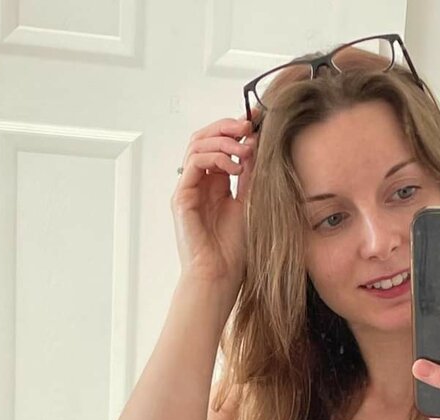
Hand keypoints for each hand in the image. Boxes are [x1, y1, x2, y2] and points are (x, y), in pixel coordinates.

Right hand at [170, 107, 261, 286]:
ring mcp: (188, 188)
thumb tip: (258, 145)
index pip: (218, 144)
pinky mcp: (182, 197)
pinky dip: (214, 158)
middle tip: (248, 126)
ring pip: (197, 145)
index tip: (257, 124)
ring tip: (245, 150)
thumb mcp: (251, 203)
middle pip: (204, 138)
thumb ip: (251, 177)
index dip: (235, 130)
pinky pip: (194, 163)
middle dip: (226, 127)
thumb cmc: (235, 250)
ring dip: (223, 141)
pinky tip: (235, 168)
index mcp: (214, 184)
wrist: (221, 276)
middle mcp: (199, 183)